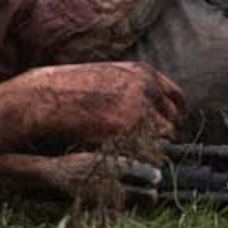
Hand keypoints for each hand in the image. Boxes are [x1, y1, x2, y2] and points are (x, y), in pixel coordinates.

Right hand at [6, 62, 186, 148]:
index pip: (177, 96)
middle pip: (173, 119)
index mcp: (143, 72)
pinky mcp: (128, 128)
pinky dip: (142, 155)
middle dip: (166, 134)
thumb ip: (135, 86)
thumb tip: (153, 107)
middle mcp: (147, 88)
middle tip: (153, 146)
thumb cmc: (74, 87)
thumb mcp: (111, 75)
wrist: (50, 96)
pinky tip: (125, 152)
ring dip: (155, 146)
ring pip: (164, 136)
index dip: (177, 114)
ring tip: (135, 150)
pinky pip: (147, 148)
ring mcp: (139, 108)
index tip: (174, 126)